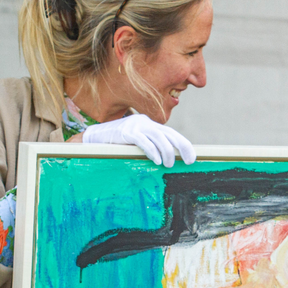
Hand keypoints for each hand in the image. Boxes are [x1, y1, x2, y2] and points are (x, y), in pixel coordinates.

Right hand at [82, 113, 196, 167]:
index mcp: (149, 125)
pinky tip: (157, 161)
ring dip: (167, 152)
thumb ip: (152, 146)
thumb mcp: (138, 144)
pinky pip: (143, 141)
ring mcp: (135, 126)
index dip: (184, 145)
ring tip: (169, 164)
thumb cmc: (118, 145)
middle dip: (181, 148)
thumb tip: (170, 160)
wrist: (95, 138)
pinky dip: (152, 151)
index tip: (192, 158)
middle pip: (169, 134)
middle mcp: (145, 123)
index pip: (171, 134)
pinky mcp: (126, 132)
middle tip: (188, 161)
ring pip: (158, 137)